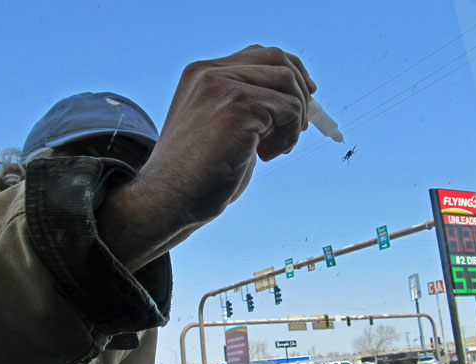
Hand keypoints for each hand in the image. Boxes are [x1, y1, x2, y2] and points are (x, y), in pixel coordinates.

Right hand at [98, 45, 315, 270]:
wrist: (170, 197)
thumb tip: (293, 106)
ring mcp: (224, 85)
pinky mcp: (240, 106)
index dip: (290, 72)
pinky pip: (290, 109)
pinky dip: (288, 136)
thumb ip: (247, 108)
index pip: (259, 55)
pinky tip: (266, 156)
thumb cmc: (196, 174)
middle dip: (300, 91)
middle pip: (278, 59)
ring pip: (288, 84)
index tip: (305, 97)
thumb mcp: (220, 128)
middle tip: (299, 127)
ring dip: (294, 119)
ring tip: (274, 149)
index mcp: (203, 74)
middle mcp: (211, 72)